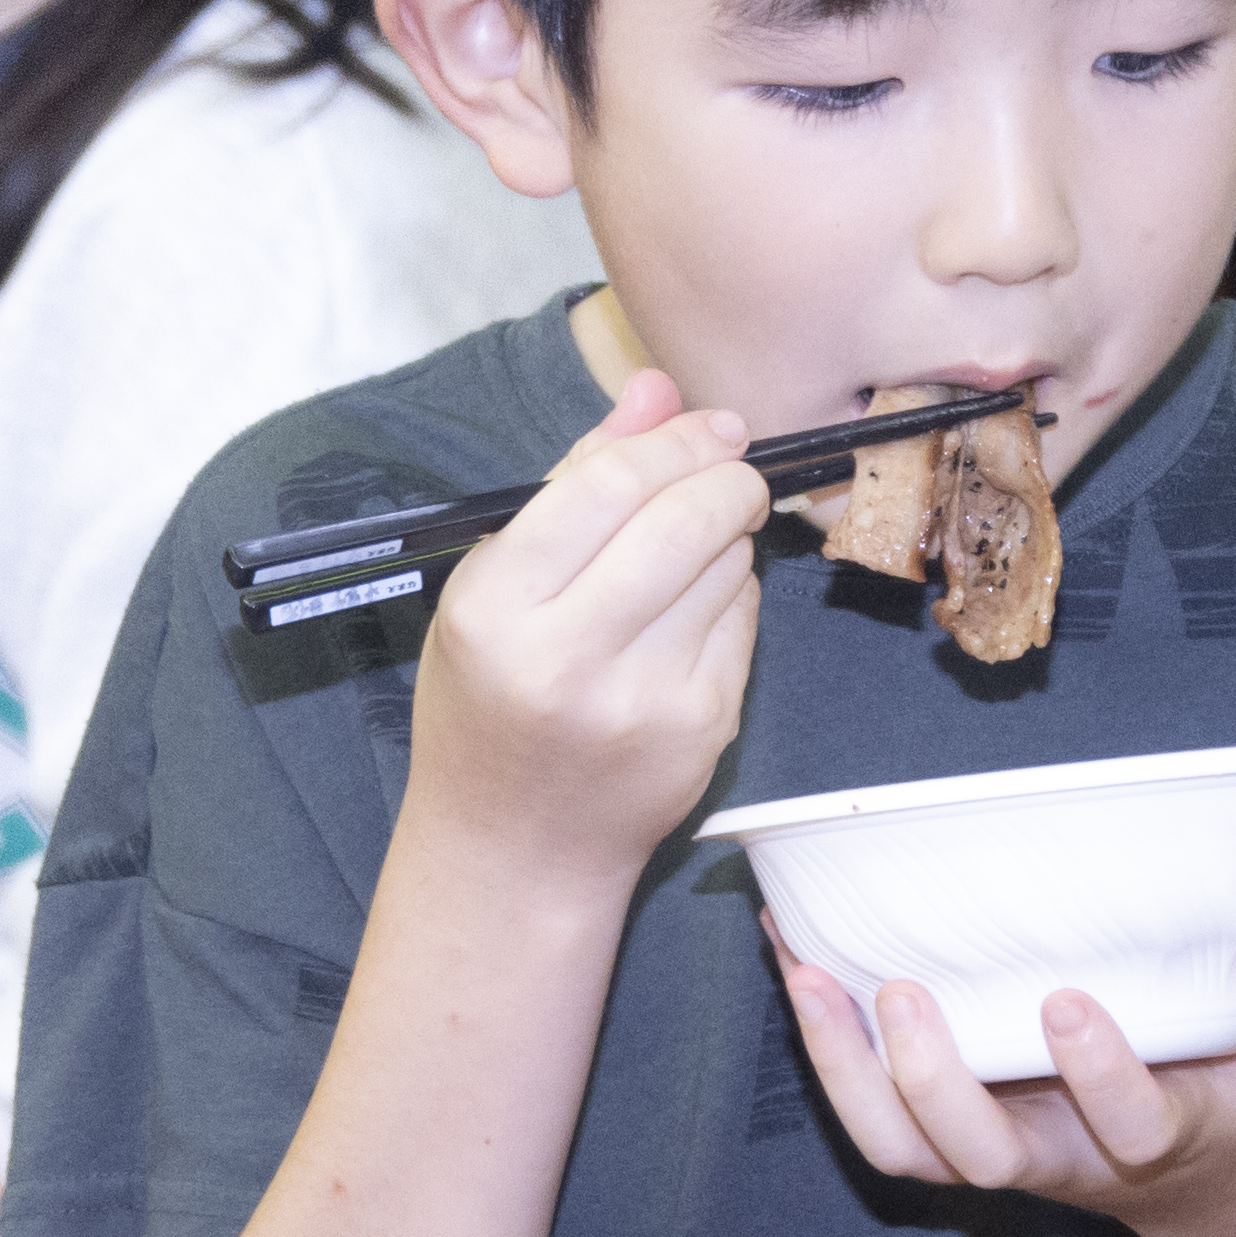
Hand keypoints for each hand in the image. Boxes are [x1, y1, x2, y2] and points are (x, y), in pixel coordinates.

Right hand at [401, 372, 769, 890]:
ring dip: (728, 537)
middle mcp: (566, 656)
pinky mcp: (701, 728)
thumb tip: (656, 388)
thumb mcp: (492, 588)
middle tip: (732, 467)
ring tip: (689, 553)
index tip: (708, 425)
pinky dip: (732, 597)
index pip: (606, 485)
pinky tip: (692, 614)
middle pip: (684, 519)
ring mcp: (642, 699)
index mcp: (495, 609)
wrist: (515, 848)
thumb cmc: (491, 703)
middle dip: (726, 476)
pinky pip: (744, 621)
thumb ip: (574, 481)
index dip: (673, 441)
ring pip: (728, 566)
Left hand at [774, 919, 1235, 1236]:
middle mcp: (1064, 1159)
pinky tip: (795, 959)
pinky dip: (827, 1049)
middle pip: (980, 1159)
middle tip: (903, 990)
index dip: (1097, 1077)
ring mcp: (1001, 1152)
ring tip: (805, 974)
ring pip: (905, 1150)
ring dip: (846, 1072)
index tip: (1070, 1002)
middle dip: (934, 1082)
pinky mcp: (956, 1134)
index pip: (1129, 1130)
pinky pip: (876, 1117)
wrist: (1212, 1182)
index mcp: (1158, 1141)